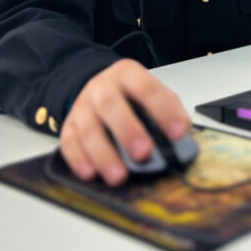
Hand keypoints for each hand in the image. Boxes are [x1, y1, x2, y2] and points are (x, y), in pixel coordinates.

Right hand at [59, 58, 190, 185]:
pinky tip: (90, 173)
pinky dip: (79, 160)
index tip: (178, 133)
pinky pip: (69, 143)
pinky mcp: (69, 126)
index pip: (147, 88)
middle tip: (144, 153)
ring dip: (104, 154)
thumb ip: (167, 111)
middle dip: (128, 130)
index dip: (164, 111)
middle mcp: (102, 87)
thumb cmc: (130, 95)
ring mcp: (83, 106)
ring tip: (119, 176)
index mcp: (128, 74)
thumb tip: (182, 139)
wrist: (99, 87)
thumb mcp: (151, 93)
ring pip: (88, 128)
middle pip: (111, 105)